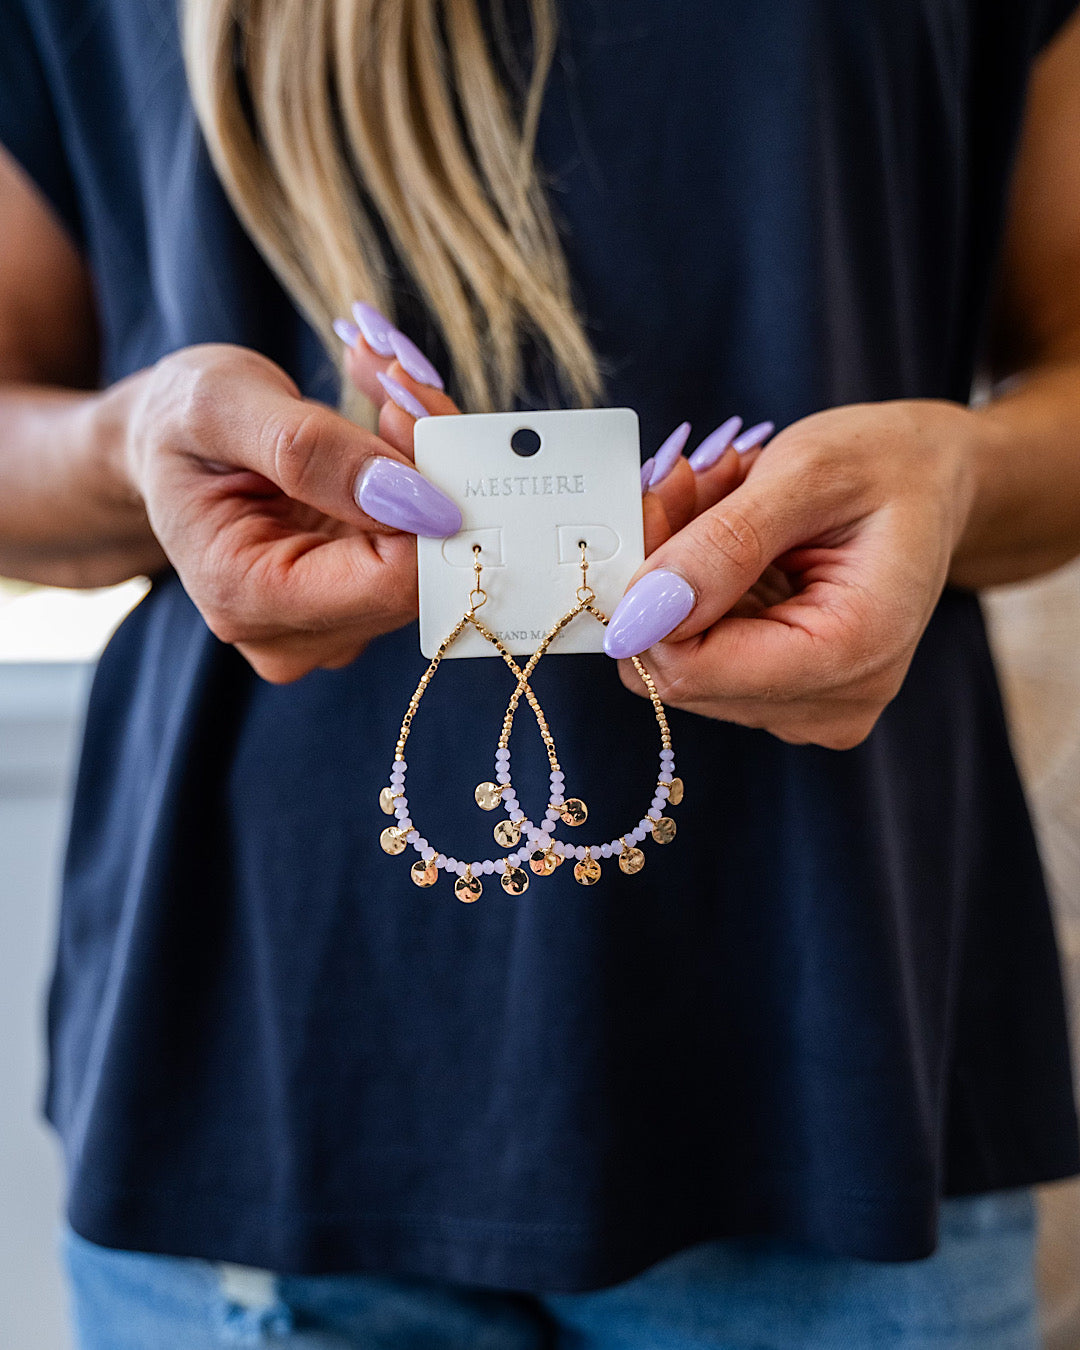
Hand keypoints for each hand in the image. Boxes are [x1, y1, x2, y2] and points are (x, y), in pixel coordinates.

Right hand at [119, 341, 459, 681]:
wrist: (170, 446)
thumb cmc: (179, 425)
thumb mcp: (220, 406)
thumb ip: (309, 451)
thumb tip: (415, 499)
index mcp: (245, 597)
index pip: (388, 581)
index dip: (422, 499)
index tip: (406, 411)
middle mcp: (295, 634)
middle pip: (418, 573)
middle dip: (429, 472)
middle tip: (401, 386)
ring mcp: (334, 624)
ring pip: (430, 557)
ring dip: (428, 466)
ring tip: (386, 392)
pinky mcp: (361, 598)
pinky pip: (424, 544)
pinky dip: (423, 479)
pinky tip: (389, 425)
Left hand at [603, 401, 977, 748]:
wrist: (933, 480)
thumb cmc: (888, 466)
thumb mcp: (807, 473)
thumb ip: (723, 545)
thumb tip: (640, 611)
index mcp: (853, 654)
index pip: (693, 670)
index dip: (646, 595)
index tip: (651, 506)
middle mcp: (831, 704)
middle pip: (678, 669)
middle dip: (659, 576)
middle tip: (683, 485)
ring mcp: (806, 708)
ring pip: (678, 659)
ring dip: (674, 575)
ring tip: (721, 499)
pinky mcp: (782, 696)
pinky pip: (699, 654)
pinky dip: (693, 589)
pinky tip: (728, 536)